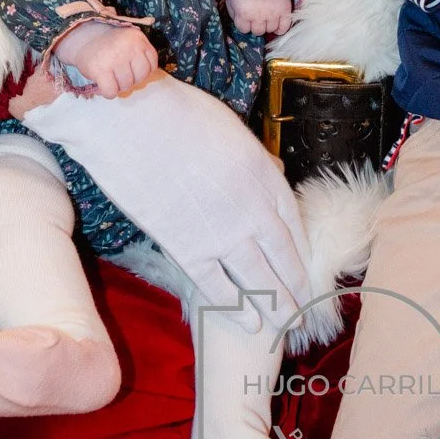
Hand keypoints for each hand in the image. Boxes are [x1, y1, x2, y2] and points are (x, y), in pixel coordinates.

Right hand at [21, 72, 312, 331]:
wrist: (132, 124)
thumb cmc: (178, 114)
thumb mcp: (233, 130)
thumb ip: (255, 159)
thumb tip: (270, 173)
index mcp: (264, 174)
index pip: (294, 221)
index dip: (301, 248)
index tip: (307, 265)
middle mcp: (252, 208)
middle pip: (283, 256)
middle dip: (296, 286)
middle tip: (305, 309)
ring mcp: (221, 232)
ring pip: (258, 278)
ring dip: (276, 305)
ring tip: (286, 324)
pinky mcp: (186, 249)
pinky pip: (217, 285)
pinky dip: (235, 306)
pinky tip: (248, 322)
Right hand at [55, 21, 157, 99]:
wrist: (83, 39)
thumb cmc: (110, 46)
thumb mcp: (130, 42)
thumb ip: (140, 56)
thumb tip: (145, 80)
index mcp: (138, 39)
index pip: (151, 65)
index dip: (142, 71)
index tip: (132, 69)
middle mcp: (128, 46)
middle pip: (140, 77)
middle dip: (131, 80)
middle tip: (119, 74)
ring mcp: (115, 58)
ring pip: (126, 86)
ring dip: (118, 85)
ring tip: (110, 75)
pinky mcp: (100, 70)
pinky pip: (111, 92)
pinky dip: (108, 92)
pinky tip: (104, 84)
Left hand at [228, 0, 293, 35]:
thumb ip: (231, 10)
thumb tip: (234, 18)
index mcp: (243, 11)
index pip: (244, 29)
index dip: (245, 24)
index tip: (247, 18)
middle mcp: (258, 14)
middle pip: (258, 31)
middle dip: (257, 25)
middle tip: (258, 16)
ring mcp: (272, 13)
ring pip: (270, 29)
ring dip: (268, 25)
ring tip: (267, 16)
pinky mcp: (284, 10)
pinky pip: (283, 27)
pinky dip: (280, 28)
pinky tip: (277, 24)